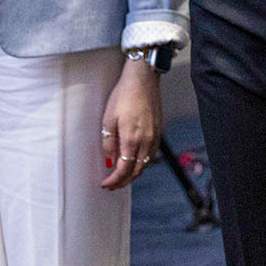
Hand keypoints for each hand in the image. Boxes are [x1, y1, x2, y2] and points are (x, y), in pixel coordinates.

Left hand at [99, 57, 163, 190]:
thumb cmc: (124, 95)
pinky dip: (143, 163)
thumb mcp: (108, 119)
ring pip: (146, 164)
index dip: (115, 180)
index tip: (106, 184)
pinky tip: (135, 162)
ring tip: (123, 177)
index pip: (124, 169)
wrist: (143, 79)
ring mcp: (155, 136)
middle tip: (113, 185)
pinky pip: (152, 154)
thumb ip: (109, 142)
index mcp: (132, 138)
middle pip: (137, 170)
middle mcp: (146, 140)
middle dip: (124, 181)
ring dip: (134, 174)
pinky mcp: (159, 130)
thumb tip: (110, 160)